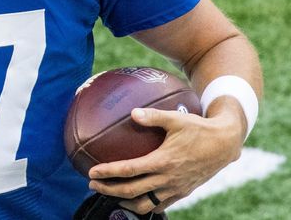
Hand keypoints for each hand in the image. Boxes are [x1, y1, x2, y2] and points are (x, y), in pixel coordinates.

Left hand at [87, 104, 243, 214]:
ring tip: (109, 194)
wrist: (225, 145)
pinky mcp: (182, 193)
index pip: (129, 170)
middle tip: (92, 184)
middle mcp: (168, 179)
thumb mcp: (176, 119)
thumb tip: (132, 113)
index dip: (108, 173)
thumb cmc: (198, 128)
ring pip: (145, 204)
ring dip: (124, 201)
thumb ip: (153, 116)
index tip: (92, 172)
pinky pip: (159, 205)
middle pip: (131, 191)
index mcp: (163, 161)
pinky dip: (143, 206)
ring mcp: (175, 189)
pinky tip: (132, 199)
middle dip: (109, 190)